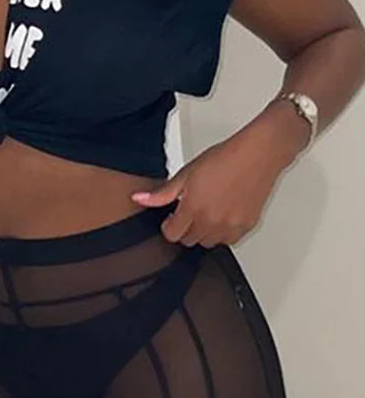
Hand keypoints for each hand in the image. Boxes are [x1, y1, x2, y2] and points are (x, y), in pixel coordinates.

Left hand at [130, 129, 288, 247]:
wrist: (258, 154)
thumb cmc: (225, 158)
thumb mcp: (187, 173)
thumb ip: (162, 193)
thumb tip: (138, 199)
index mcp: (193, 208)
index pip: (172, 235)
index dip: (169, 225)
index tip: (173, 217)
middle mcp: (211, 221)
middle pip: (189, 241)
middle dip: (186, 228)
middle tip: (191, 210)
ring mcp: (230, 226)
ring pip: (208, 243)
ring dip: (204, 231)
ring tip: (208, 210)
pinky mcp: (246, 226)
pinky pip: (228, 240)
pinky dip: (223, 232)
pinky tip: (223, 214)